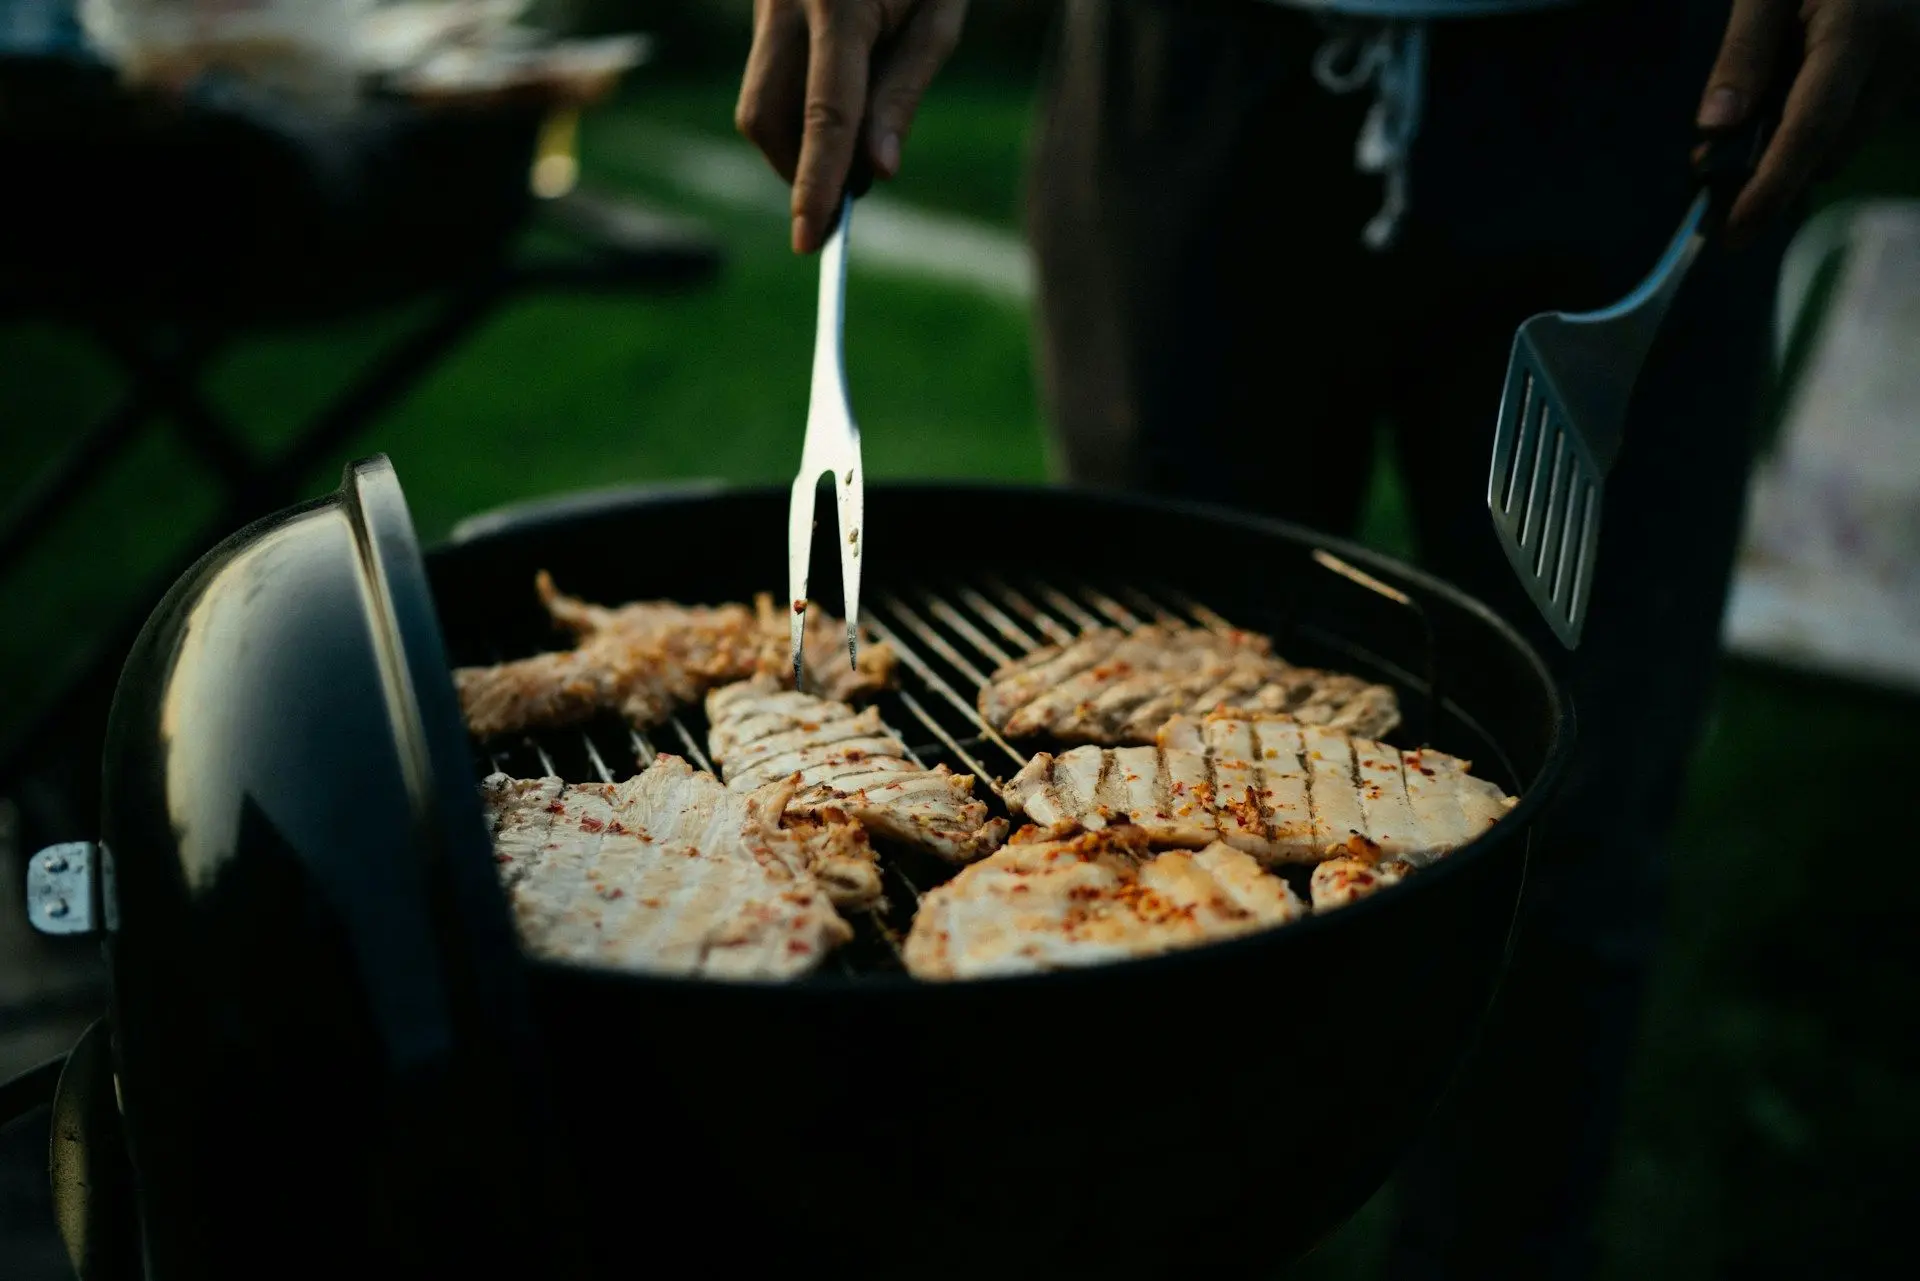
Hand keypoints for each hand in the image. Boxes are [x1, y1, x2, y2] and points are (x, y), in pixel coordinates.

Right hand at [736, 0, 968, 253]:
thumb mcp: (939, 13)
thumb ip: (904, 92)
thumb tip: (877, 173)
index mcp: (840, 0)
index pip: (826, 111)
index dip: (816, 181)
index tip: (812, 238)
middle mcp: (786, 0)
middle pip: (767, 115)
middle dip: (798, 168)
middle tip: (845, 195)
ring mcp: (764, 1)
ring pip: (755, 105)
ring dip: (796, 146)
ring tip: (850, 140)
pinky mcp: (759, 9)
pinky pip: (764, 80)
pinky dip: (796, 114)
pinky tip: (834, 105)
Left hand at [1697, 0, 1909, 240]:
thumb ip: (1742, 55)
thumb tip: (1713, 132)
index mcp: (1857, 30)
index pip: (1811, 128)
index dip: (1771, 187)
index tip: (1733, 231)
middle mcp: (1899, 56)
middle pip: (1828, 148)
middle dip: (1770, 173)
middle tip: (1706, 175)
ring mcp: (1916, 67)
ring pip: (1844, 141)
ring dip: (1792, 148)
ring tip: (1749, 120)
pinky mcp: (1916, 71)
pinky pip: (1858, 120)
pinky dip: (1816, 127)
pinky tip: (1787, 99)